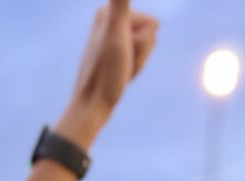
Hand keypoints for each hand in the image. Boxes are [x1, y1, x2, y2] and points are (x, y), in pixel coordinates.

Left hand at [56, 0, 157, 148]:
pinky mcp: (115, 52)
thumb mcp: (116, 33)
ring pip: (147, 47)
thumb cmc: (105, 73)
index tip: (122, 54)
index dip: (142, 44)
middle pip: (150, 34)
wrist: (93, 106)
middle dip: (141, 54)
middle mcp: (109, 21)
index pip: (151, 23)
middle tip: (122, 65)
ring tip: (121, 71)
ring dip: (138, 63)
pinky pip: (140, 57)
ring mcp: (113, 37)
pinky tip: (122, 75)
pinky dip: (135, 69)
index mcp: (108, 12)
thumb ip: (120, 1)